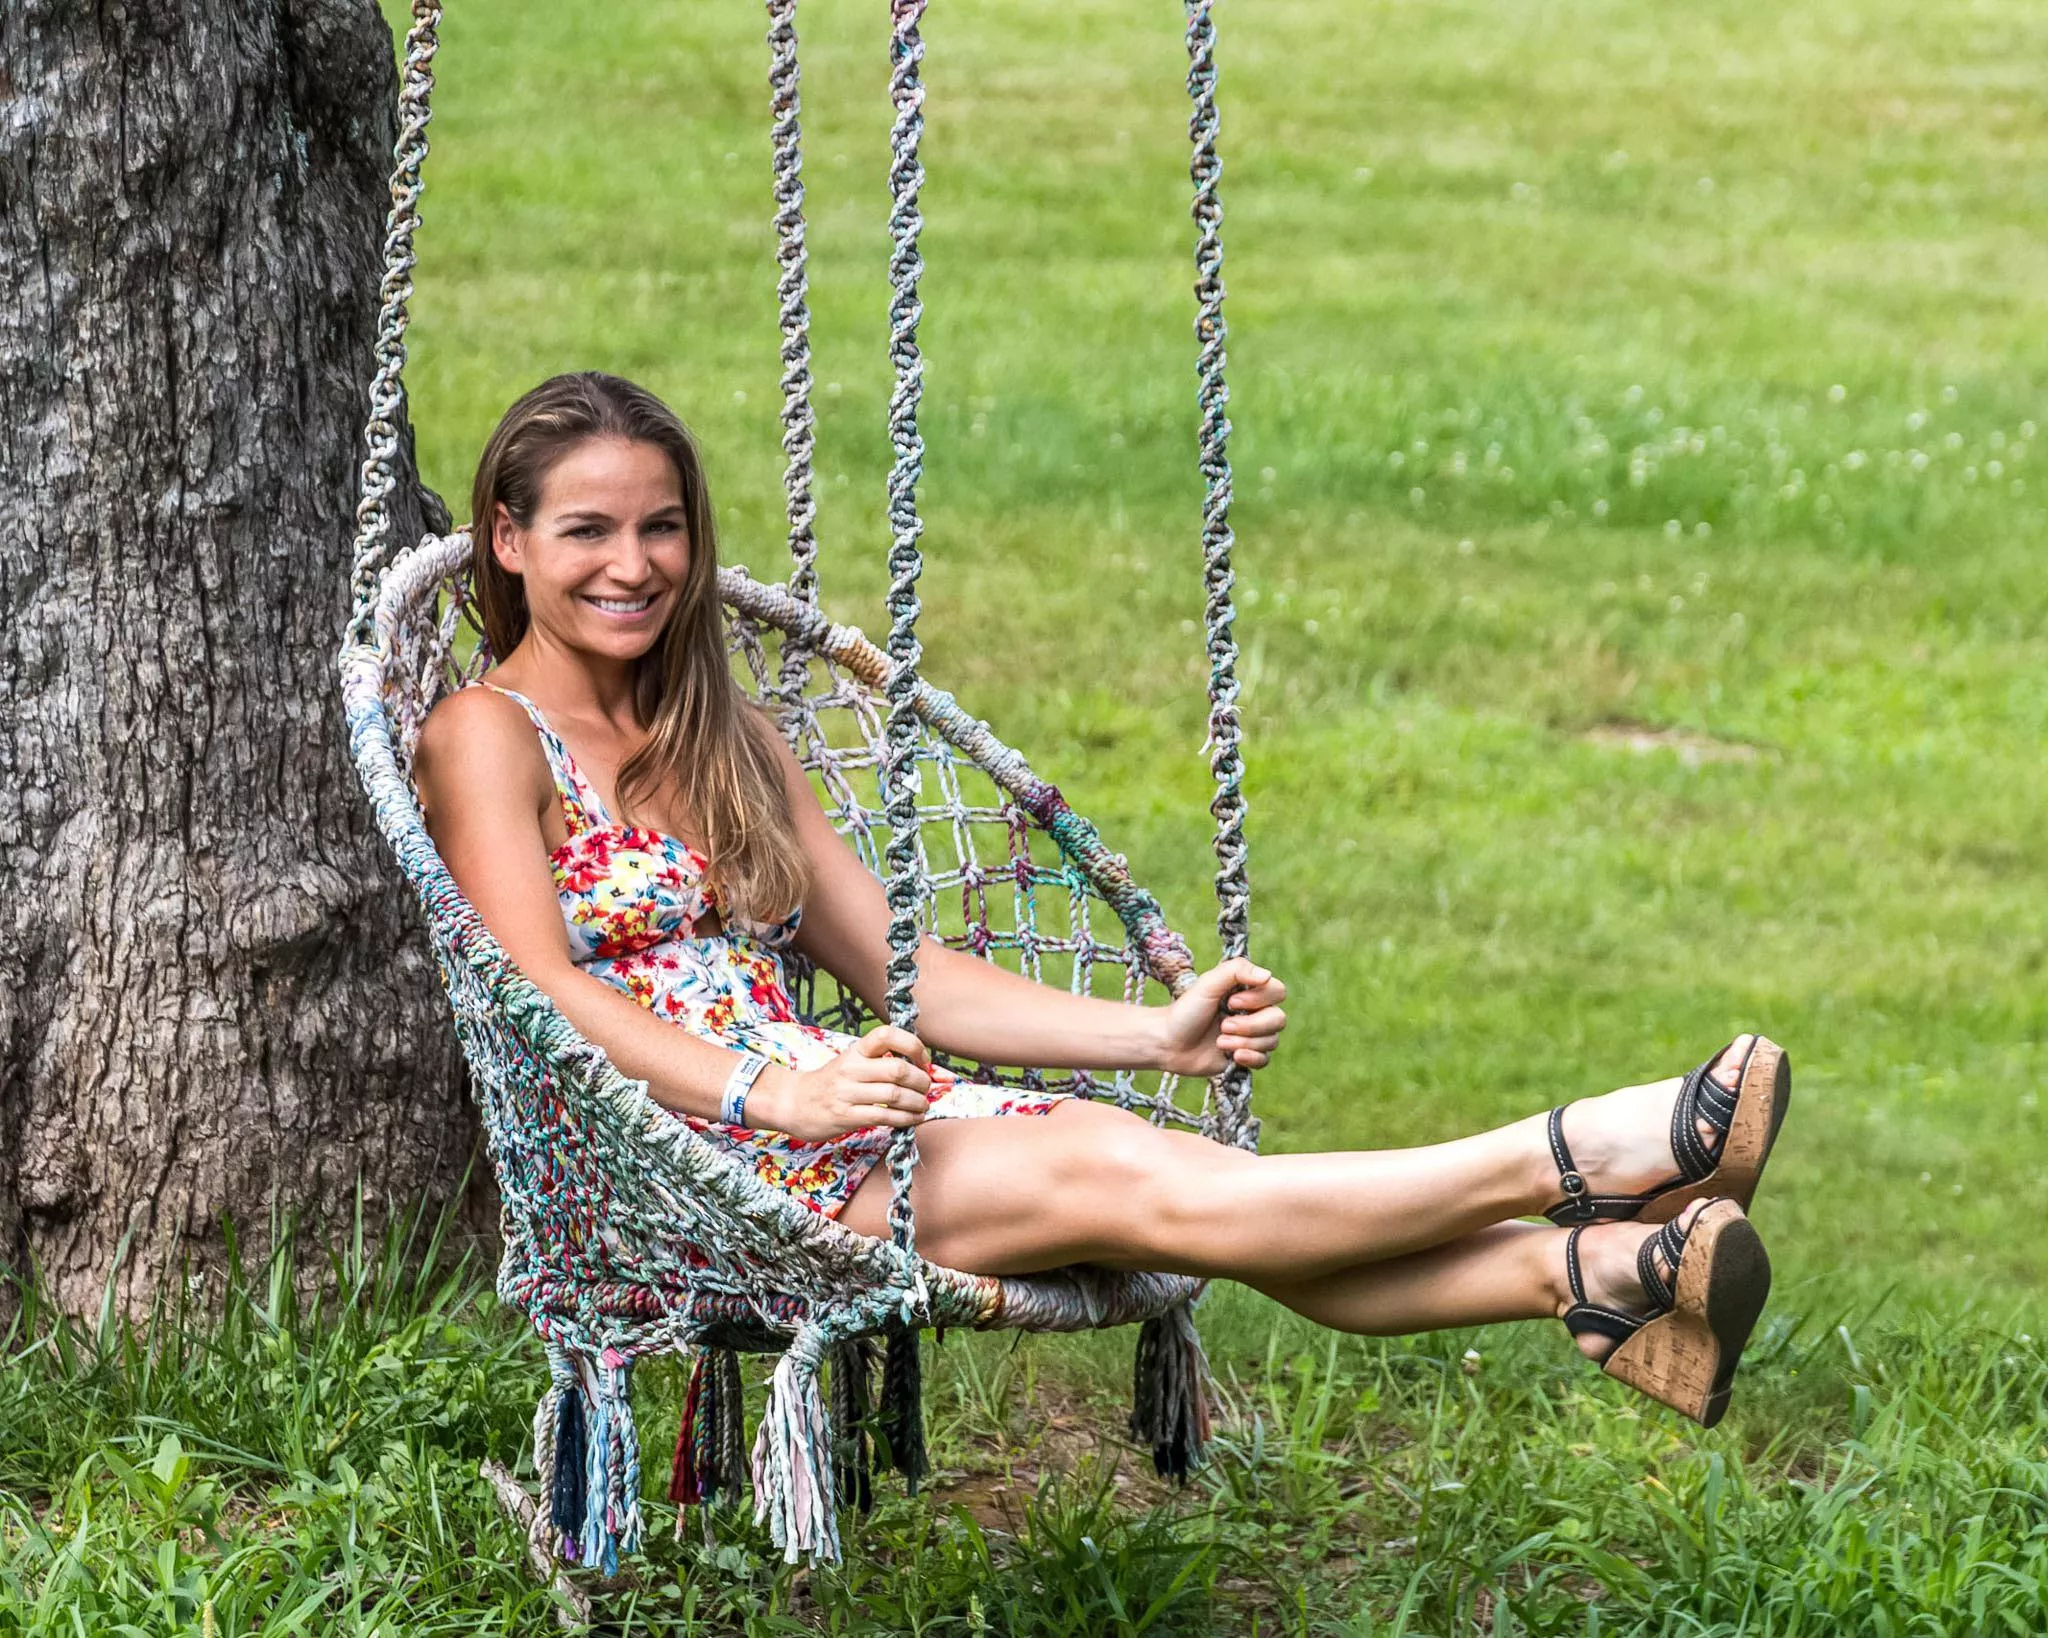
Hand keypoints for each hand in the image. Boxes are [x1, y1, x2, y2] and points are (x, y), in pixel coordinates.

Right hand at [741, 1026, 932, 1141]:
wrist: (793, 1102)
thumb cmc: (831, 1082)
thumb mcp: (851, 1062)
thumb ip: (881, 1062)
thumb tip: (925, 1067)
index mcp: (856, 1050)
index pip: (886, 1034)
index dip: (912, 1045)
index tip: (922, 1060)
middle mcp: (851, 1068)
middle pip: (897, 1070)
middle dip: (921, 1081)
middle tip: (926, 1088)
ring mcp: (847, 1093)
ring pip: (894, 1095)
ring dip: (917, 1102)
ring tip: (923, 1106)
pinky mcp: (846, 1116)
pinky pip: (884, 1117)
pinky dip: (906, 1119)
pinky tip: (913, 1119)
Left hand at [1155, 956, 1287, 1077]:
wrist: (1168, 1044)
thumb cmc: (1186, 1011)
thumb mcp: (1208, 984)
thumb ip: (1236, 971)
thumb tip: (1267, 975)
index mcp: (1248, 991)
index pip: (1278, 991)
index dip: (1259, 999)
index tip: (1231, 1001)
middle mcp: (1254, 1012)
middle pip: (1278, 1019)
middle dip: (1250, 1025)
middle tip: (1223, 1026)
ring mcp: (1252, 1036)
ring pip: (1272, 1041)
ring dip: (1244, 1042)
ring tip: (1219, 1041)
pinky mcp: (1247, 1056)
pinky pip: (1265, 1059)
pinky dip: (1250, 1058)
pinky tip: (1232, 1055)